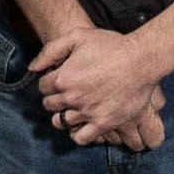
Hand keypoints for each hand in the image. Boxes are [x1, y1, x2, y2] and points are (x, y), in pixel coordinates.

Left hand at [30, 27, 167, 149]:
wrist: (141, 60)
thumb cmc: (111, 46)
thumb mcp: (78, 36)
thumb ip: (51, 50)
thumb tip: (33, 67)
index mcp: (62, 78)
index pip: (42, 87)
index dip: (48, 82)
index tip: (56, 80)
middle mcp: (72, 98)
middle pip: (50, 105)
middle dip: (53, 99)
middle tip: (63, 94)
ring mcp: (87, 112)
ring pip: (61, 122)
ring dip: (63, 115)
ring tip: (71, 109)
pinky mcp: (103, 123)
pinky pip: (81, 137)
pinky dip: (77, 134)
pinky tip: (81, 125)